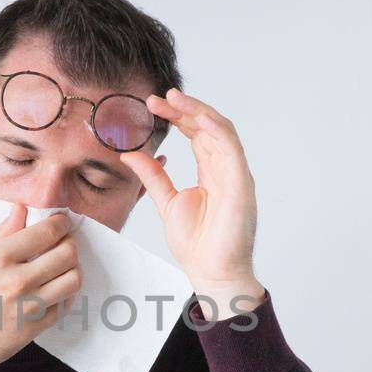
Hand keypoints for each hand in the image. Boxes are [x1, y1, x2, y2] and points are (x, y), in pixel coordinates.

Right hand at [0, 204, 81, 371]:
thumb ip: (1, 232)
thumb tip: (21, 209)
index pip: (47, 232)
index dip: (61, 224)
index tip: (61, 223)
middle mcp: (17, 280)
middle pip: (68, 254)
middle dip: (70, 244)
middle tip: (64, 243)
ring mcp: (28, 307)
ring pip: (73, 280)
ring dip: (72, 269)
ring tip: (62, 267)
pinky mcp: (33, 328)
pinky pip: (64, 306)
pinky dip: (64, 295)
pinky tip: (54, 289)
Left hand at [119, 88, 265, 319]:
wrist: (211, 272)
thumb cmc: (197, 245)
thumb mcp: (167, 202)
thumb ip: (152, 176)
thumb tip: (130, 154)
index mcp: (211, 173)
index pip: (196, 134)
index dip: (177, 117)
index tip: (151, 106)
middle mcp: (226, 169)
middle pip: (207, 127)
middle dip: (183, 109)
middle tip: (155, 98)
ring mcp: (236, 174)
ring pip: (220, 129)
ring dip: (196, 110)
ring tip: (172, 98)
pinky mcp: (241, 183)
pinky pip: (230, 146)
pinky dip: (214, 127)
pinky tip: (195, 116)